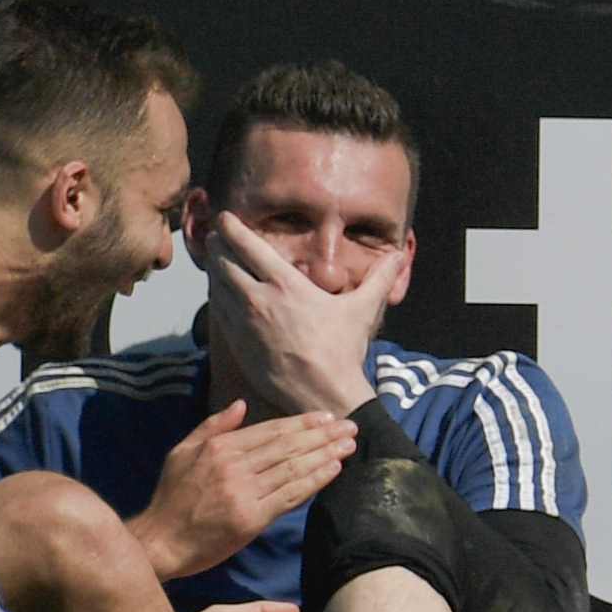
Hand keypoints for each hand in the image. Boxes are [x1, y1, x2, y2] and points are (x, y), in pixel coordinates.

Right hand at [130, 399, 357, 582]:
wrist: (159, 542)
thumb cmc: (171, 498)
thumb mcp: (182, 452)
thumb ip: (212, 427)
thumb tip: (241, 404)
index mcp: (220, 448)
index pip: (271, 430)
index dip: (302, 423)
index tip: (326, 417)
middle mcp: (234, 465)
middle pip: (288, 445)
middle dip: (322, 434)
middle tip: (350, 426)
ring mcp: (244, 492)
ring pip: (293, 468)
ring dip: (326, 454)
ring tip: (349, 444)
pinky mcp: (252, 518)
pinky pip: (291, 495)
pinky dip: (315, 481)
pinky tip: (333, 470)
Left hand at [196, 211, 385, 420]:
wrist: (322, 392)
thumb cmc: (342, 349)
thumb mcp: (363, 309)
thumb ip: (379, 278)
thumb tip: (399, 256)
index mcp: (286, 284)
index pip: (248, 246)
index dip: (231, 228)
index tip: (224, 218)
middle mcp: (258, 299)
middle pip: (224, 262)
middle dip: (217, 245)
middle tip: (215, 237)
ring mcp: (243, 323)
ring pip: (216, 286)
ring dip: (213, 270)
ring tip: (214, 260)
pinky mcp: (237, 344)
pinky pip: (218, 312)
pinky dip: (216, 297)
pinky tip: (220, 294)